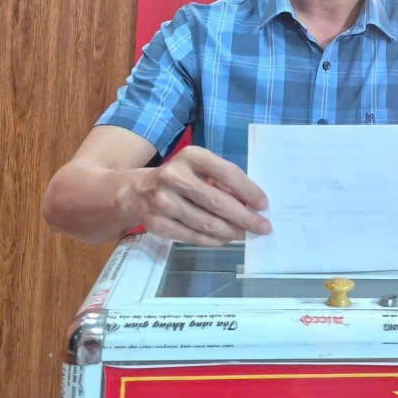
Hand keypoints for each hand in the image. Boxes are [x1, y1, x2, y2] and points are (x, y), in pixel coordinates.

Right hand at [116, 145, 269, 246]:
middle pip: (218, 202)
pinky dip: (213, 240)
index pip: (227, 173)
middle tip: (263, 228)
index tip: (264, 204)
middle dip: (245, 217)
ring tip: (246, 235)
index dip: (248, 190)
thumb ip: (222, 182)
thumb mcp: (198, 169)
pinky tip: (225, 239)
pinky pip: (193, 236)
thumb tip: (252, 205)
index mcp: (191, 156)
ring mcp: (163, 202)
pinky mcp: (157, 224)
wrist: (134, 192)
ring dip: (231, 232)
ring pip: (206, 223)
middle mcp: (174, 176)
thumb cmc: (178, 178)